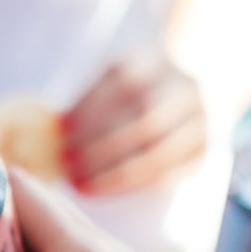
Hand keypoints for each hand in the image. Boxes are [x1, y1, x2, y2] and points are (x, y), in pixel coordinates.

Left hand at [62, 48, 205, 194]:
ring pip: (158, 152)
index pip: (126, 81)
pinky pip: (167, 175)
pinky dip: (130, 185)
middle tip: (66, 164)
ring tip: (79, 183)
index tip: (61, 130)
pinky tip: (101, 190)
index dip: (92, 107)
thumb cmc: (121, 94)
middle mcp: (185, 88)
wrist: (173, 95)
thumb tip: (49, 133)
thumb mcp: (106, 83)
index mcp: (156, 61)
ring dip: (113, 172)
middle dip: (100, 147)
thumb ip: (84, 104)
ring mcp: (200, 121)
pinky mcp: (201, 152)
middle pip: (145, 119)